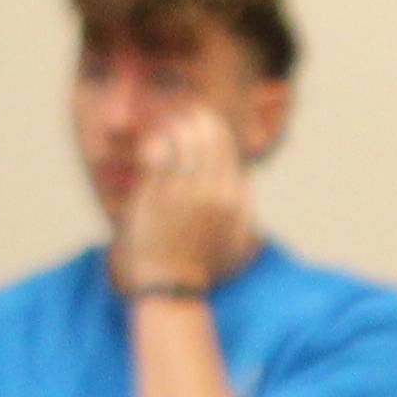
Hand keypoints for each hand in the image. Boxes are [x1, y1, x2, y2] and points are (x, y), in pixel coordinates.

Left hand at [119, 108, 260, 292]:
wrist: (171, 285)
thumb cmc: (202, 266)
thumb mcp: (237, 239)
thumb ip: (244, 206)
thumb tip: (245, 175)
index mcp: (233, 199)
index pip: (228, 147)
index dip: (214, 127)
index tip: (203, 120)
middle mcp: (214, 191)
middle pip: (209, 136)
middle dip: (196, 117)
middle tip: (183, 110)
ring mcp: (185, 191)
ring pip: (185, 138)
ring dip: (175, 125)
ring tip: (167, 123)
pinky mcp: (158, 194)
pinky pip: (160, 152)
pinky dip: (156, 142)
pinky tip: (151, 144)